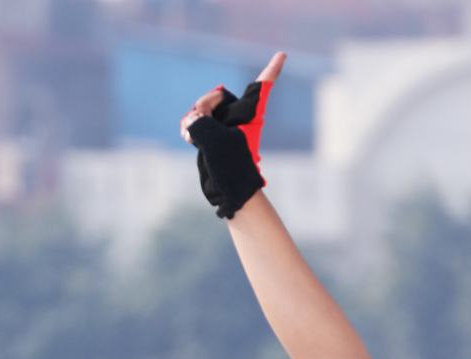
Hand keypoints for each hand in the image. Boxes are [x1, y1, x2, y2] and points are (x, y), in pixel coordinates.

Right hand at [180, 51, 285, 219]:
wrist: (228, 190)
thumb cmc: (230, 167)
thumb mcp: (212, 139)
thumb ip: (198, 120)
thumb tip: (192, 120)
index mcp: (250, 116)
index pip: (262, 87)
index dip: (272, 70)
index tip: (283, 54)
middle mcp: (238, 118)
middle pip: (217, 97)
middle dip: (205, 105)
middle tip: (203, 122)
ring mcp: (224, 126)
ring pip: (203, 108)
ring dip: (195, 118)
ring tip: (194, 137)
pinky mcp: (212, 134)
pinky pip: (196, 120)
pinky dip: (189, 126)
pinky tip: (187, 136)